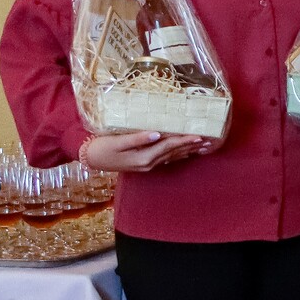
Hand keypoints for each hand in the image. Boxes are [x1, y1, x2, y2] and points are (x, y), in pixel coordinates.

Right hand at [79, 131, 209, 172]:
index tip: (198, 135)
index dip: (184, 140)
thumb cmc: (102, 147)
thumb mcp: (118, 142)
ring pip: (173, 157)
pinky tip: (186, 152)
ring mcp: (148, 165)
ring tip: (203, 146)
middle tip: (209, 140)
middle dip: (191, 146)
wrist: (90, 159)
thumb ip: (137, 138)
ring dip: (188, 151)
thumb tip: (157, 133)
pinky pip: (166, 159)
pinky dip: (178, 154)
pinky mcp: (145, 163)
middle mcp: (149, 163)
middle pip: (174, 152)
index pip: (169, 146)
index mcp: (144, 157)